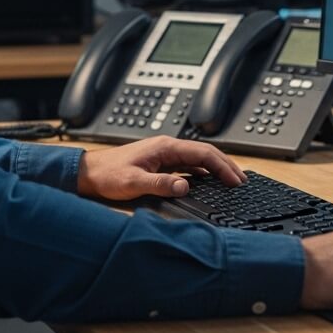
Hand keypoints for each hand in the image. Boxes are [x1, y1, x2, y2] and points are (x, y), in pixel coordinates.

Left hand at [76, 136, 246, 200]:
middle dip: (226, 165)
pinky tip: (209, 182)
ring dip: (216, 168)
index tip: (235, 180)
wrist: (90, 173)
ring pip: (199, 158)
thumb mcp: (134, 182)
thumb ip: (161, 184)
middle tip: (242, 180)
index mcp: (165, 147)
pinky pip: (189, 165)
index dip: (222, 166)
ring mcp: (165, 155)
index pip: (203, 153)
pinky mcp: (161, 163)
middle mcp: (168, 148)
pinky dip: (204, 173)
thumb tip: (185, 186)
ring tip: (231, 181)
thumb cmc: (108, 174)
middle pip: (205, 153)